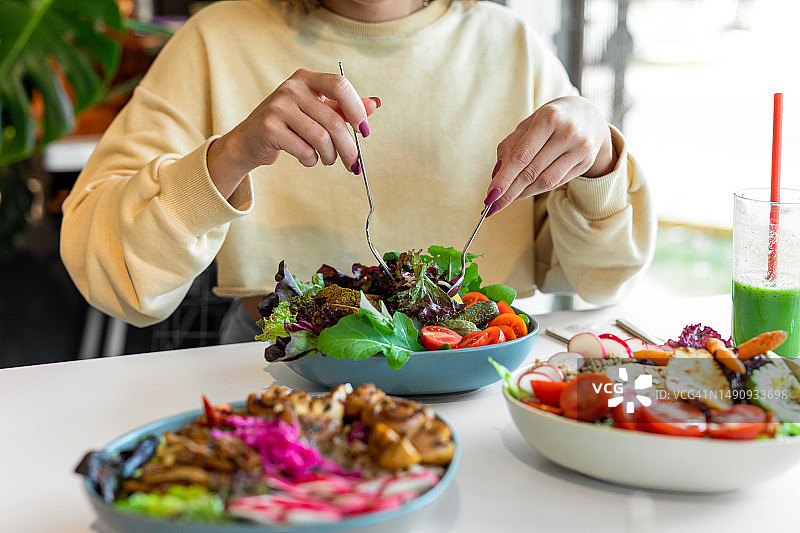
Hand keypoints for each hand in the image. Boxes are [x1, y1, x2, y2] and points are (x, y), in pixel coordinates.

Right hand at [207, 68, 380, 197]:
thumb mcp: (317, 110)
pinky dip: (311, 160)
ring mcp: (278, 106)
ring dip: (330, 155)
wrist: (251, 139)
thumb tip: (375, 105)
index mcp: (307, 78)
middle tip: (353, 162)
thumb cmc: (291, 124)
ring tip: (329, 159)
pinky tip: (309, 159)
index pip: (339, 85)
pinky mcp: (269, 127)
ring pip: (320, 138)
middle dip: (348, 146)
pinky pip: (304, 150)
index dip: (356, 108)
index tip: (363, 130)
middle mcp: (292, 88)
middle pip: (333, 119)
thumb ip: (344, 108)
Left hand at [484, 96, 614, 213]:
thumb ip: (511, 146)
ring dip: (522, 194)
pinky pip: (556, 182)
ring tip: (506, 199)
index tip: (490, 194)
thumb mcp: (529, 123)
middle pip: (532, 171)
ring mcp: (580, 149)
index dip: (504, 178)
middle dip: (509, 191)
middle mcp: (568, 133)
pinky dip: (537, 190)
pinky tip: (524, 192)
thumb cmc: (552, 119)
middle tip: (492, 205)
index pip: (521, 156)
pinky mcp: (586, 162)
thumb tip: (496, 174)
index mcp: (549, 118)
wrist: (590, 116)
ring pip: (545, 181)